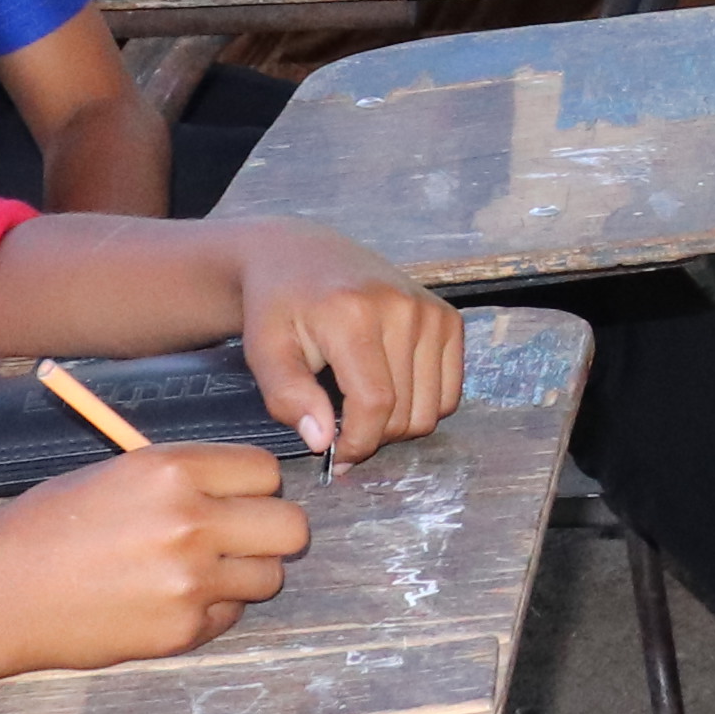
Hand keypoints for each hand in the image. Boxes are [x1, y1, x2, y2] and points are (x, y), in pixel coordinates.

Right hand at [0, 443, 304, 670]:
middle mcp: (191, 522)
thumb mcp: (116, 474)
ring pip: (270, 576)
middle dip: (269, 531)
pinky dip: (209, 610)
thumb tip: (241, 486)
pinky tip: (164, 601)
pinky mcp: (183, 629)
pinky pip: (231, 614)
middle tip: (238, 537)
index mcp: (172, 471)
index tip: (235, 496)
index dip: (252, 486)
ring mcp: (191, 581)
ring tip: (194, 572)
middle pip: (291, 526)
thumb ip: (183, 478)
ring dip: (244, 574)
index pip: (265, 470)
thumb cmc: (47, 526)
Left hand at [228, 224, 462, 460]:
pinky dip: (422, 406)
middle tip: (342, 428)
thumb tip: (323, 443)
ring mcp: (431, 311)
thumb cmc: (278, 307)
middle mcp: (403, 308)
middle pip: (406, 412)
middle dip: (374, 436)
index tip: (335, 457)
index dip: (358, 443)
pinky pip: (449, 392)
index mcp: (354, 314)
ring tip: (363, 410)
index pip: (375, 403)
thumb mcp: (265, 351)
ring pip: (433, 409)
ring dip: (399, 425)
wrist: (305, 256)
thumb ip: (289, 397)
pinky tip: (389, 392)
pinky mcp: (448, 318)